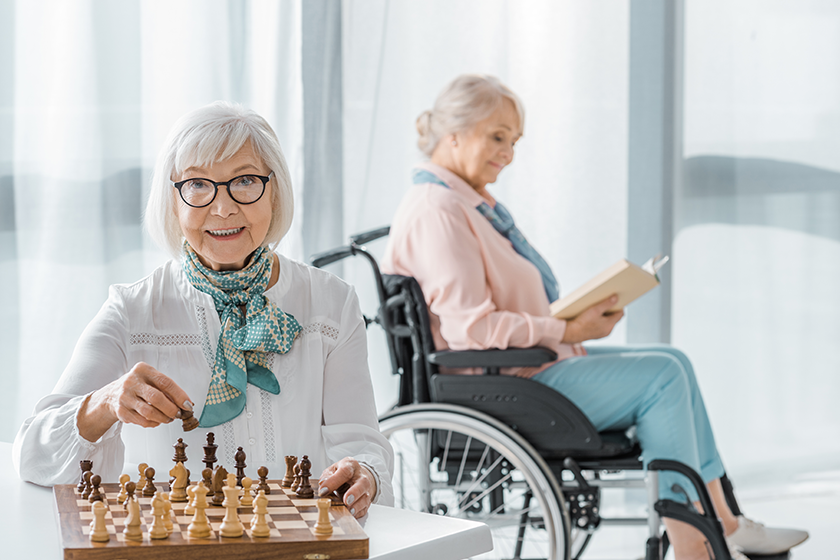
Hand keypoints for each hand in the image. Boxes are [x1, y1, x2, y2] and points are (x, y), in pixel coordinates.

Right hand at [78, 362, 192, 440]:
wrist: (111, 395)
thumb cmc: (138, 386)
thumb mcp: (150, 380)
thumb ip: (166, 389)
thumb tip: (185, 404)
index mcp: (143, 369)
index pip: (165, 382)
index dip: (179, 395)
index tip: (188, 405)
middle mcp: (131, 382)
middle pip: (156, 398)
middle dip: (171, 409)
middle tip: (178, 414)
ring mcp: (124, 397)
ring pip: (149, 412)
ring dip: (163, 418)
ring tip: (169, 418)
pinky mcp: (121, 411)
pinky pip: (142, 421)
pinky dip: (153, 423)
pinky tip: (157, 421)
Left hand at [318, 457, 376, 518]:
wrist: (359, 476)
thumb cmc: (343, 474)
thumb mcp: (333, 470)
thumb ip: (327, 476)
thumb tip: (322, 486)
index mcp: (350, 465)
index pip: (344, 471)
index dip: (333, 481)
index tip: (323, 491)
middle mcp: (361, 477)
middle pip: (362, 483)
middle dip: (354, 493)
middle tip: (346, 500)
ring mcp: (366, 490)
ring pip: (365, 497)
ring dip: (357, 505)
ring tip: (349, 510)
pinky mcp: (366, 501)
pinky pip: (364, 508)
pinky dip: (358, 512)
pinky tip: (351, 514)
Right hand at [561, 295, 623, 343]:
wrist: (571, 333)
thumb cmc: (583, 321)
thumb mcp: (595, 309)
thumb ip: (607, 303)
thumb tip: (616, 298)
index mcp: (610, 325)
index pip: (620, 314)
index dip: (619, 306)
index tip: (616, 300)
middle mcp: (608, 331)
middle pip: (614, 318)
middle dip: (611, 310)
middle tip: (607, 302)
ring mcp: (601, 334)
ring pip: (607, 322)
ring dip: (605, 316)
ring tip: (599, 308)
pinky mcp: (595, 335)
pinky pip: (601, 326)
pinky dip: (599, 321)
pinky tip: (592, 316)